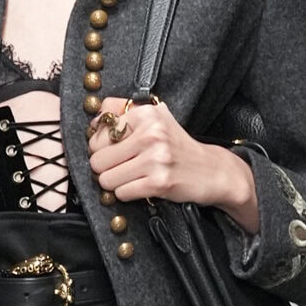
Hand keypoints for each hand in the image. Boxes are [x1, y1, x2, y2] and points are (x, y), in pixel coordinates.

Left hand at [88, 99, 259, 235]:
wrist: (212, 170)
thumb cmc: (178, 146)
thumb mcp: (157, 119)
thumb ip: (124, 112)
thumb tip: (93, 120)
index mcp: (146, 114)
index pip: (100, 129)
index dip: (100, 145)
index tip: (112, 150)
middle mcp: (151, 133)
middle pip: (98, 158)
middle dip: (105, 168)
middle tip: (121, 167)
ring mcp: (155, 159)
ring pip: (106, 178)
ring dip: (115, 183)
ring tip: (132, 178)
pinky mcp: (159, 182)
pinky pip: (122, 193)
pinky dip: (127, 194)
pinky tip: (141, 187)